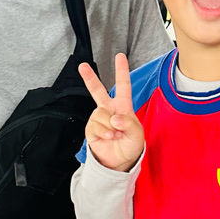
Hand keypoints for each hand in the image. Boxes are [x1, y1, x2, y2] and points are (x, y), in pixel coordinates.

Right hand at [78, 53, 144, 171]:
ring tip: (115, 134)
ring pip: (100, 114)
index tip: (120, 56)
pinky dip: (103, 132)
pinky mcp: (91, 129)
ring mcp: (99, 118)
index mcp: (123, 107)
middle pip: (98, 91)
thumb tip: (115, 118)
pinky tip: (108, 137)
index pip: (123, 86)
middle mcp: (109, 110)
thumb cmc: (130, 145)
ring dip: (110, 125)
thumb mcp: (137, 134)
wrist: (119, 162)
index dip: (121, 71)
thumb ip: (129, 123)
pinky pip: (95, 125)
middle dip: (90, 78)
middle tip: (82, 66)